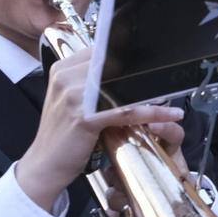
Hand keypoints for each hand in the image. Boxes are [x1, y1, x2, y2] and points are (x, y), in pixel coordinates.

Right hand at [14, 47, 184, 210]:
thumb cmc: (63, 134)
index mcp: (62, 69)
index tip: (150, 61)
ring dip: (152, 92)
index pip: (103, 51)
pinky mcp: (85, 117)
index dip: (128, 56)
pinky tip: (170, 115)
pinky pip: (127, 110)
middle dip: (143, 73)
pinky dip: (152, 113)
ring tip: (173, 96)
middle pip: (115, 65)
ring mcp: (74, 96)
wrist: (44, 165)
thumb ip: (91, 82)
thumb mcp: (72, 100)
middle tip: (168, 77)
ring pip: (124, 87)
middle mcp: (66, 77)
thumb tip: (124, 70)